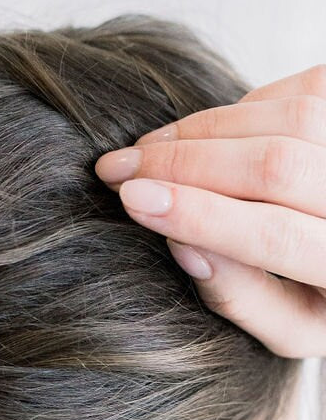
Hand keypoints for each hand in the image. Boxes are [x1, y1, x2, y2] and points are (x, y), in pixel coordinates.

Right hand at [94, 63, 325, 356]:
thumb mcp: (294, 329)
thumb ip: (242, 298)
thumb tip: (179, 243)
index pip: (274, 236)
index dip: (198, 214)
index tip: (131, 200)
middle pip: (276, 167)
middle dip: (185, 163)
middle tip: (117, 169)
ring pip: (288, 118)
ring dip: (202, 130)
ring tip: (146, 152)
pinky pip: (302, 91)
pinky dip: (241, 109)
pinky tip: (204, 135)